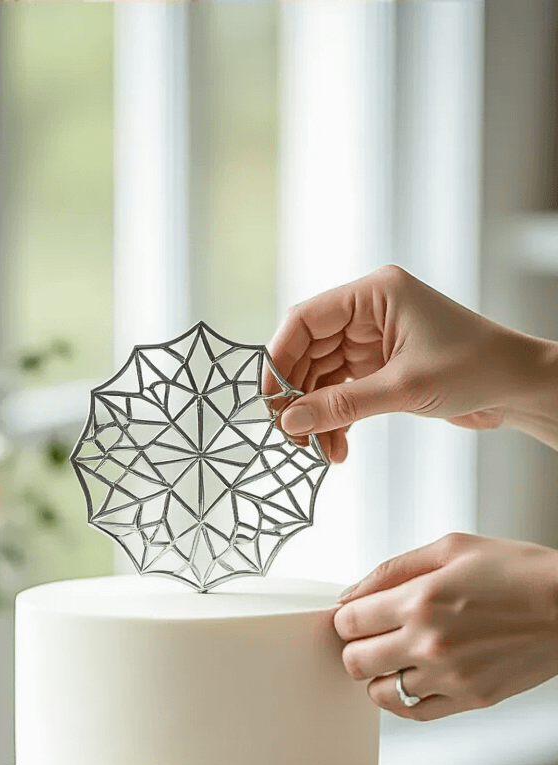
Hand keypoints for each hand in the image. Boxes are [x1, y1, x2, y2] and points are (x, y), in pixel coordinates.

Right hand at [264, 265, 557, 461]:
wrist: (516, 387)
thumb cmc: (474, 368)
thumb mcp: (402, 388)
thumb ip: (343, 404)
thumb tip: (292, 419)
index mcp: (374, 294)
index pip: (306, 319)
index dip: (279, 359)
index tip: (270, 400)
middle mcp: (370, 313)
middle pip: (309, 351)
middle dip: (298, 395)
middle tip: (292, 435)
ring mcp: (375, 341)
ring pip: (323, 377)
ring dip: (317, 415)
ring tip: (320, 450)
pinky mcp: (382, 367)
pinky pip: (343, 393)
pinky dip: (337, 420)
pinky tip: (337, 447)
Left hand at [333, 533, 557, 719]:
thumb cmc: (519, 572)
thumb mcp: (453, 547)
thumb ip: (393, 569)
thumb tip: (350, 595)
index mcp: (421, 599)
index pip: (348, 622)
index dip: (348, 618)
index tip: (360, 615)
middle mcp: (429, 642)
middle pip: (354, 662)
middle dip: (356, 647)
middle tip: (373, 638)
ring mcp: (448, 676)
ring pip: (378, 693)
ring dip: (379, 676)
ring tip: (397, 658)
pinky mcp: (468, 699)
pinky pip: (412, 713)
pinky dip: (403, 699)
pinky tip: (413, 679)